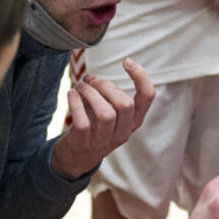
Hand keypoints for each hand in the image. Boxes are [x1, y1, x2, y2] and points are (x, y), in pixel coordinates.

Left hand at [52, 59, 155, 178]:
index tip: (127, 61)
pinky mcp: (84, 145)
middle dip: (106, 86)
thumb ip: (104, 92)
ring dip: (90, 93)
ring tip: (80, 86)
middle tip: (91, 80)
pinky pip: (83, 123)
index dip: (141, 77)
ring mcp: (104, 142)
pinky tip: (71, 94)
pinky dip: (76, 104)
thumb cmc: (94, 126)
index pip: (147, 97)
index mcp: (133, 121)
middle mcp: (123, 133)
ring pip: (106, 114)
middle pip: (125, 104)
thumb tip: (92, 78)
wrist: (76, 157)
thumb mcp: (107, 109)